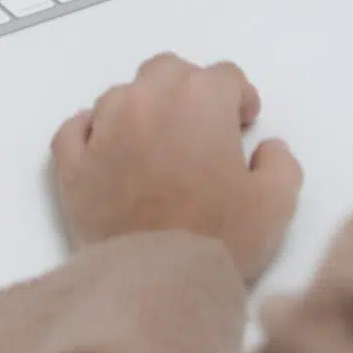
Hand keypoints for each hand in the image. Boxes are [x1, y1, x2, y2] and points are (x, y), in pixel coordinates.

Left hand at [51, 53, 301, 282]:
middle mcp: (147, 99)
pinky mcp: (72, 162)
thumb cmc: (220, 237)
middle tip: (200, 129)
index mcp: (199, 98)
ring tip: (155, 147)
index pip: (225, 76)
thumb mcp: (276, 203)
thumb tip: (266, 148)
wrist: (157, 281)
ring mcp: (104, 127)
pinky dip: (90, 133)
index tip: (242, 125)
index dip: (238, 99)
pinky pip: (74, 129)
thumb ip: (281, 162)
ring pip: (122, 95)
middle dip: (188, 91)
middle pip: (169, 71)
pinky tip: (105, 151)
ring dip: (141, 110)